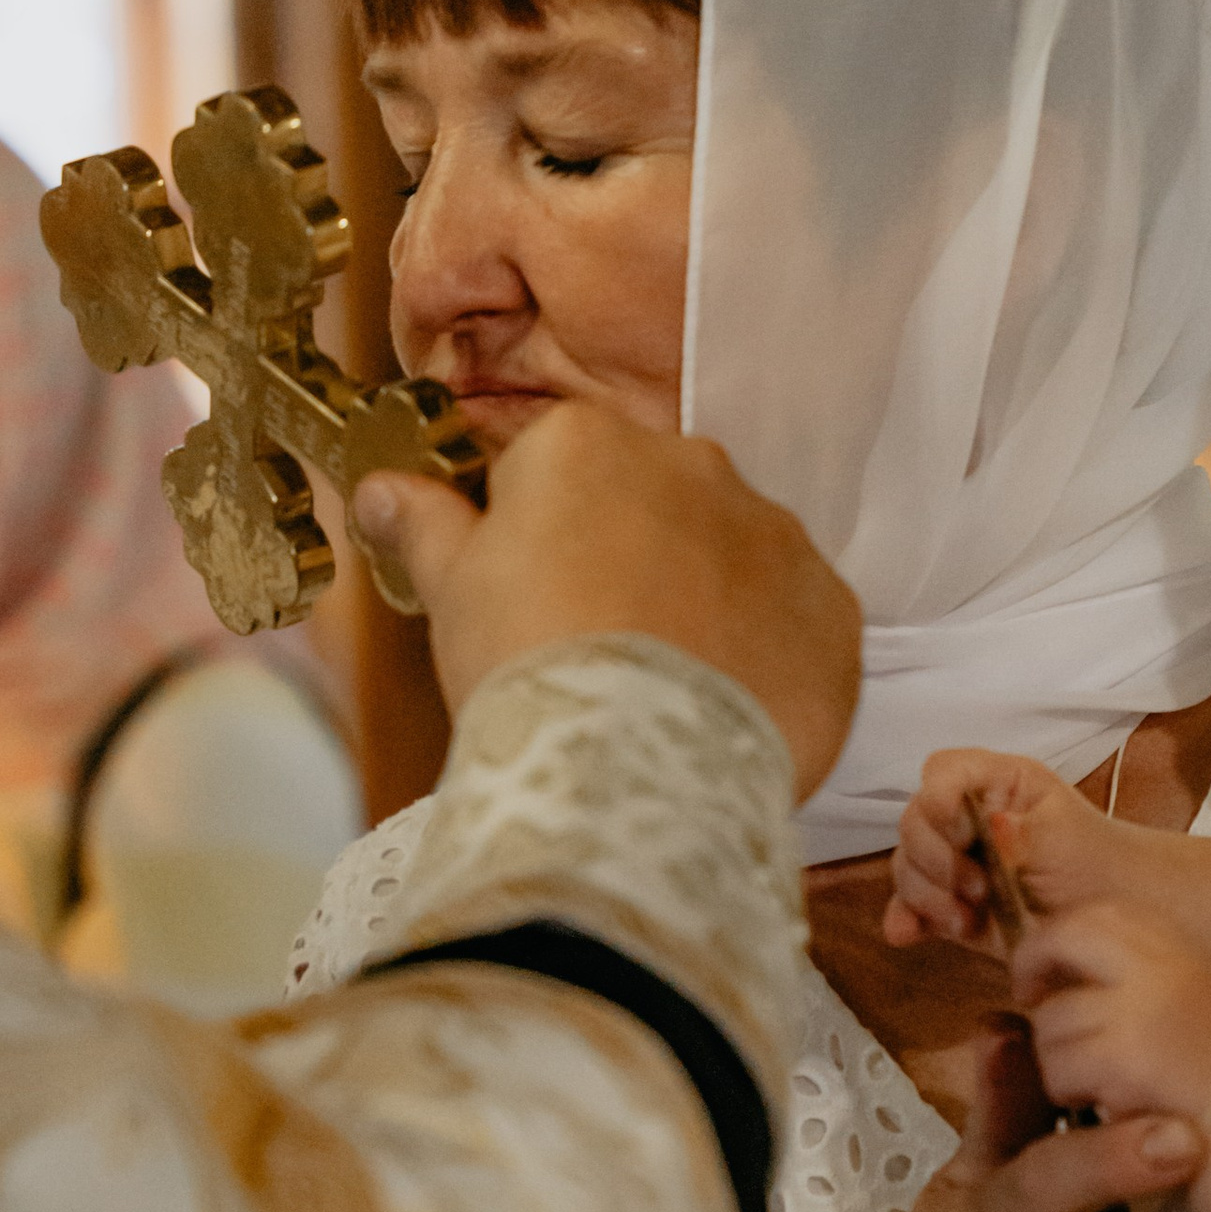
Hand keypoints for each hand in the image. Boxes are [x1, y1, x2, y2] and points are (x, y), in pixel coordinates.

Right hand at [354, 401, 861, 796]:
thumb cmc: (526, 666)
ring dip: (701, 603)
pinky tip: (720, 706)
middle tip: (592, 645)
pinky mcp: (830, 608)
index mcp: (587, 444)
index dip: (535, 537)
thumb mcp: (451, 590)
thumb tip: (380, 488)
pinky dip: (765, 654)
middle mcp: (693, 465)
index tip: (528, 598)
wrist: (630, 767)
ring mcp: (772, 535)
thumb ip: (424, 522)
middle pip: (651, 502)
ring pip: (728, 557)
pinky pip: (794, 618)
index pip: (557, 467)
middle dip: (627, 559)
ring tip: (658, 687)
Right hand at [886, 747, 1129, 953]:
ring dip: (929, 897)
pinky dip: (904, 919)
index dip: (940, 801)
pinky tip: (909, 934)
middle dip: (939, 861)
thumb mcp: (1065, 833)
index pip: (941, 772)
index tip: (965, 834)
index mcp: (991, 782)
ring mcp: (949, 860)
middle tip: (981, 890)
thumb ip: (1024, 827)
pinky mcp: (944, 903)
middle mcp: (961, 815)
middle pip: (913, 823)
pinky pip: (905, 907)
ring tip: (968, 920)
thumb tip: (992, 826)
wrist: (1104, 911)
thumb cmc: (1090, 859)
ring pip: (906, 867)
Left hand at [1011, 900, 1210, 1140]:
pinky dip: (1067, 1093)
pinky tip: (1101, 1108)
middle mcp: (1166, 965)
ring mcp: (1147, 1007)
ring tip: (1092, 1085)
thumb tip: (1063, 964)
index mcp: (1183, 952)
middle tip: (1027, 1000)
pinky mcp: (1129, 1056)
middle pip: (1067, 933)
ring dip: (1054, 1056)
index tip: (1047, 972)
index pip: (1103, 912)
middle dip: (1033, 962)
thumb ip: (1140, 981)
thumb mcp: (1190, 1010)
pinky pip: (1059, 1065)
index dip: (1060, 935)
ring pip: (1051, 1018)